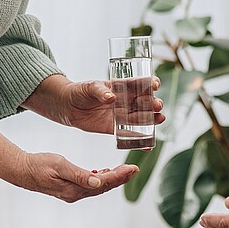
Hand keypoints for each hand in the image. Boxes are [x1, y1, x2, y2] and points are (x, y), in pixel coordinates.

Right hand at [0, 113, 140, 202]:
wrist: (22, 170)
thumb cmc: (40, 165)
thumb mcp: (60, 165)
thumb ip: (80, 174)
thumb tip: (99, 181)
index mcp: (76, 189)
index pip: (104, 184)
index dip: (120, 176)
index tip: (133, 168)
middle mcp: (76, 193)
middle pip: (104, 187)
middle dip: (121, 178)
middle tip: (135, 169)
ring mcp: (72, 192)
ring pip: (98, 186)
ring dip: (112, 178)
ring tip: (125, 170)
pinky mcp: (69, 188)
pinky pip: (90, 185)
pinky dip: (100, 178)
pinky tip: (104, 172)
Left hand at [24, 74, 164, 133]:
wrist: (68, 106)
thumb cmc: (80, 91)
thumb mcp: (89, 87)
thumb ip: (100, 91)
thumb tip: (111, 97)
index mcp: (122, 86)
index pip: (140, 83)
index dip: (150, 83)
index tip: (155, 85)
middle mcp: (126, 100)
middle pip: (145, 102)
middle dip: (153, 103)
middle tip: (157, 106)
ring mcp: (122, 115)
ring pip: (141, 118)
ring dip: (152, 119)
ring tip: (160, 119)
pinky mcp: (115, 128)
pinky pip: (130, 134)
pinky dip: (140, 139)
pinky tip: (149, 144)